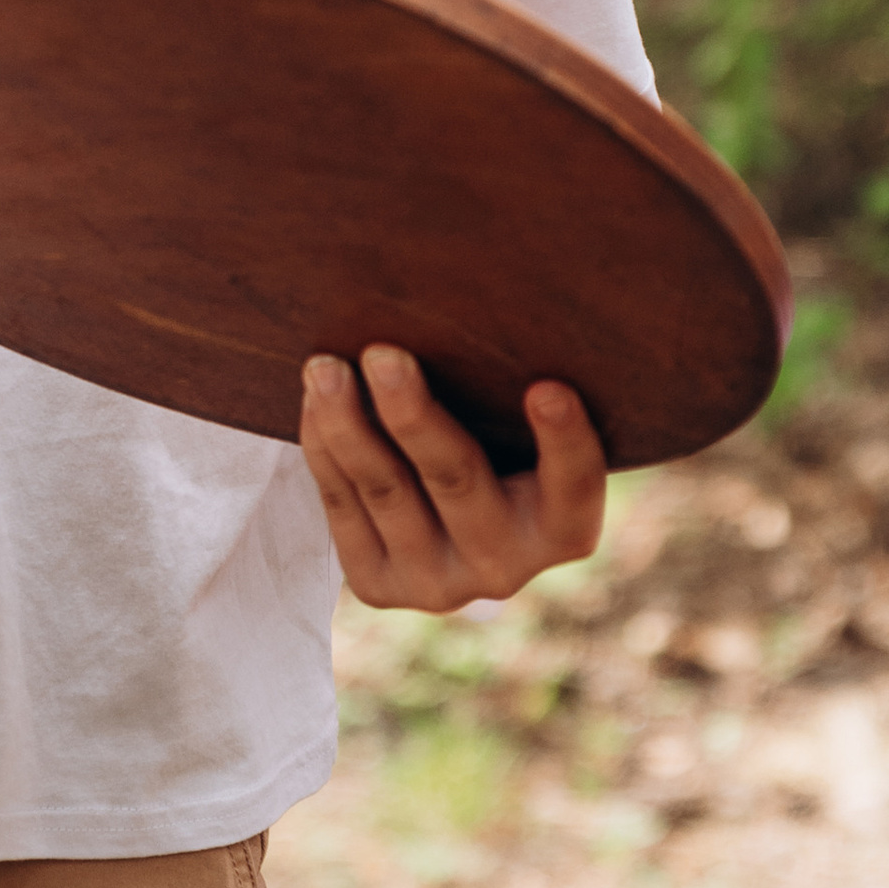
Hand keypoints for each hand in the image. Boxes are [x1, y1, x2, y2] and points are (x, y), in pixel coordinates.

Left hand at [299, 346, 605, 612]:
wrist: (440, 526)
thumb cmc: (497, 444)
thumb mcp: (520, 430)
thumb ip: (518, 395)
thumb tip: (479, 300)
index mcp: (563, 530)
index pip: (574, 487)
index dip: (565, 442)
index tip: (546, 388)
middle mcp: (507, 567)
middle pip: (456, 479)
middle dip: (413, 414)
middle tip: (382, 354)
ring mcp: (440, 585)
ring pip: (386, 491)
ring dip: (347, 422)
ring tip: (324, 368)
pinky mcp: (380, 587)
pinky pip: (343, 507)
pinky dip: (325, 446)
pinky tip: (314, 399)